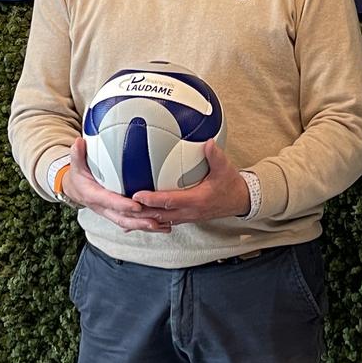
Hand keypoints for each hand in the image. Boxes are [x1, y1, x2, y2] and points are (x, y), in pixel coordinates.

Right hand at [61, 138, 169, 233]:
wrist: (75, 190)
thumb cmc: (78, 176)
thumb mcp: (76, 165)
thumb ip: (78, 154)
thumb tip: (79, 142)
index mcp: (94, 196)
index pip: (109, 202)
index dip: (123, 205)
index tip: (137, 206)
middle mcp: (103, 208)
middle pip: (122, 218)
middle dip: (139, 221)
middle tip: (156, 220)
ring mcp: (111, 213)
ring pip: (129, 223)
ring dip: (146, 225)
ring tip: (164, 225)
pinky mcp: (118, 215)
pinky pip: (132, 223)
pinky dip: (147, 225)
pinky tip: (163, 226)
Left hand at [133, 139, 249, 223]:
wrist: (240, 201)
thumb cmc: (231, 184)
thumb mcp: (225, 168)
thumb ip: (215, 156)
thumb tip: (208, 142)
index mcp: (196, 200)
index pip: (169, 201)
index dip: (152, 200)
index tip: (136, 195)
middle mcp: (189, 212)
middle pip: (159, 216)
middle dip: (140, 213)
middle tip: (122, 206)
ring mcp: (187, 217)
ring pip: (161, 221)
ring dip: (144, 218)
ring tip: (125, 213)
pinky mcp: (187, 218)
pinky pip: (166, 221)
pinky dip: (153, 219)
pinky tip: (139, 217)